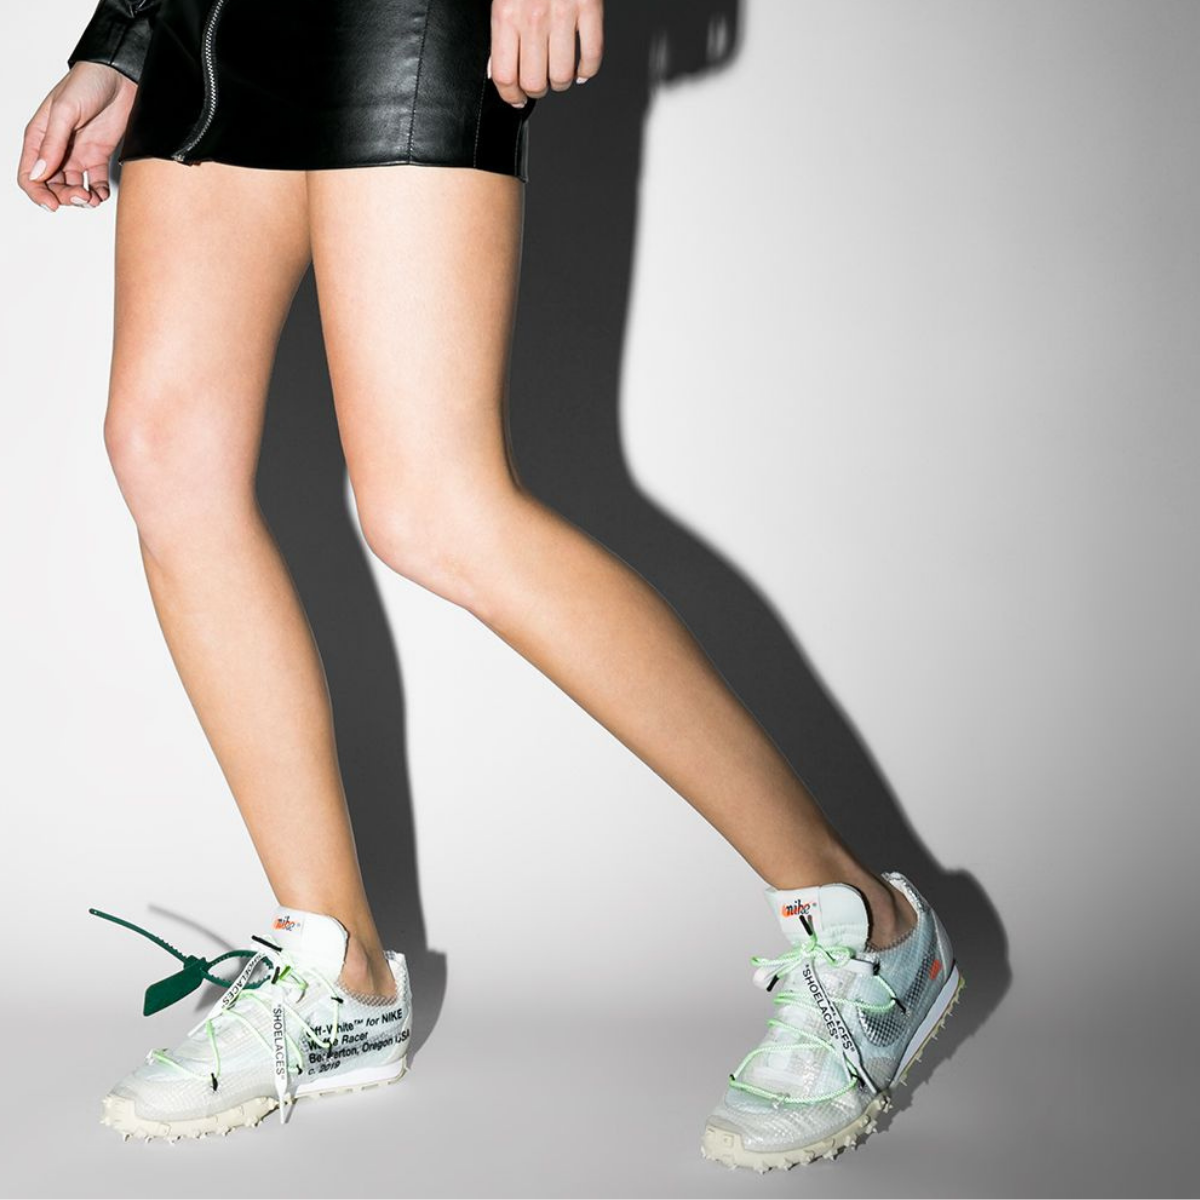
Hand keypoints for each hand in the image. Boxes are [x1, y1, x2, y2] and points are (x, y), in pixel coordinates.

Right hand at [18, 62, 135, 211]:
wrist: (121, 77)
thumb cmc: (88, 83)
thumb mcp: (65, 112)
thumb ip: (52, 144)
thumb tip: (39, 173)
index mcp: (39, 137)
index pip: (29, 174)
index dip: (38, 193)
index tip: (53, 204)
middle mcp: (56, 148)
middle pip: (51, 185)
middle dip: (63, 197)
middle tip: (80, 197)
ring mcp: (77, 154)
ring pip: (72, 187)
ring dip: (81, 198)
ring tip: (92, 198)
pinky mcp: (98, 157)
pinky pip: (95, 183)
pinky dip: (98, 193)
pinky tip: (102, 194)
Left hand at [488, 0, 603, 107]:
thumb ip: (500, 34)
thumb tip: (497, 71)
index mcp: (506, 14)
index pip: (505, 76)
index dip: (510, 96)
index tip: (517, 99)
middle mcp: (533, 16)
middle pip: (535, 83)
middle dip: (536, 91)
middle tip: (538, 83)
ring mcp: (564, 12)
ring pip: (563, 76)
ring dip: (561, 82)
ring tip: (558, 72)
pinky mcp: (590, 6)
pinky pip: (592, 56)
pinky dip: (587, 70)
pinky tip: (581, 69)